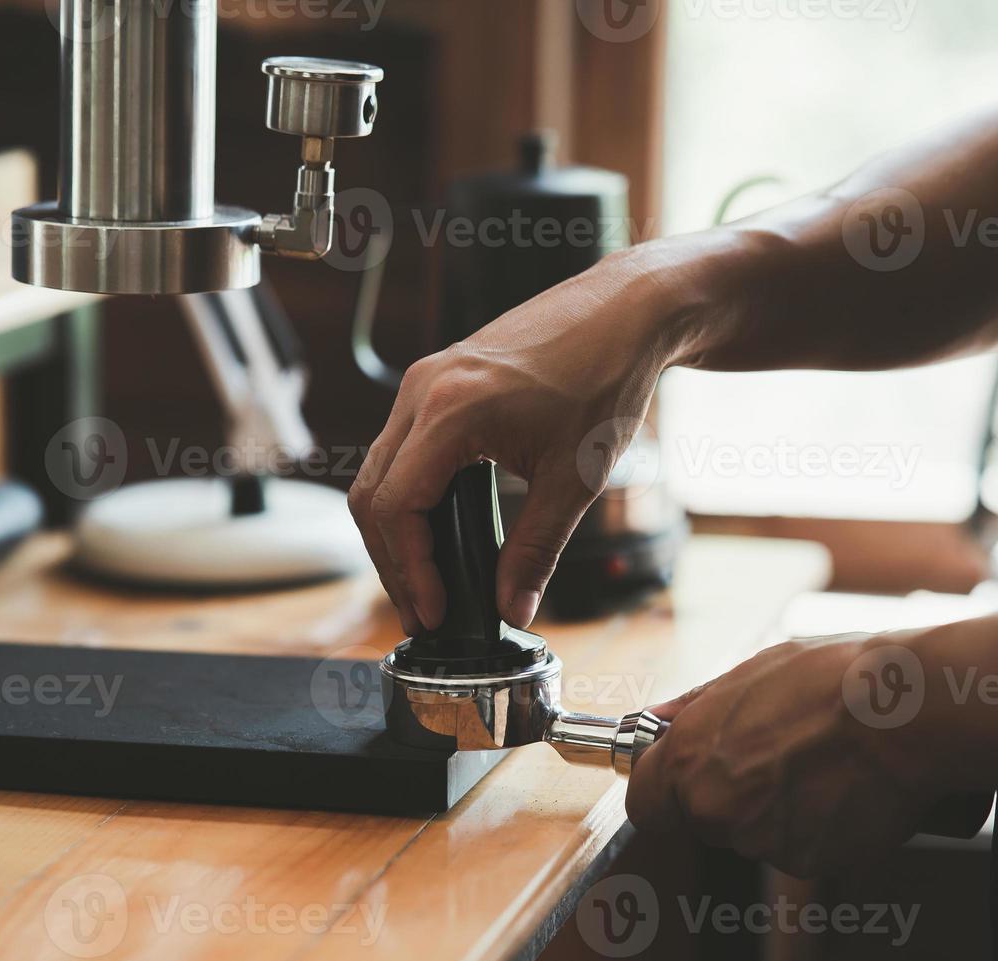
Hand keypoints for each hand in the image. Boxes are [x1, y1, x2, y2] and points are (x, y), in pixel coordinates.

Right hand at [347, 246, 681, 634]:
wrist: (625, 312)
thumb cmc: (606, 377)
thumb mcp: (575, 478)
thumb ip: (536, 549)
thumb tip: (513, 608)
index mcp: (450, 411)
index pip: (396, 507)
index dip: (410, 570)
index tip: (434, 612)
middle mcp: (424, 390)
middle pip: (371, 494)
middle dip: (392, 561)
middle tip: (423, 611)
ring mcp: (425, 381)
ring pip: (378, 471)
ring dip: (394, 531)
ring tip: (427, 582)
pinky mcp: (437, 381)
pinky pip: (399, 449)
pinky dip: (407, 496)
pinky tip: (438, 531)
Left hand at [625, 631, 954, 878]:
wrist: (904, 713)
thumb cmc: (831, 680)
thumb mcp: (748, 672)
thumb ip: (694, 706)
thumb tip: (660, 718)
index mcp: (689, 758)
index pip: (646, 804)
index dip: (665, 793)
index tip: (683, 782)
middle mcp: (716, 807)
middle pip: (704, 819)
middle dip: (731, 795)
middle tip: (777, 757)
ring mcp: (762, 840)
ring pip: (755, 834)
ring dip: (778, 811)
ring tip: (818, 765)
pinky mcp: (810, 862)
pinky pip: (800, 848)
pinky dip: (817, 828)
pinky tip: (840, 789)